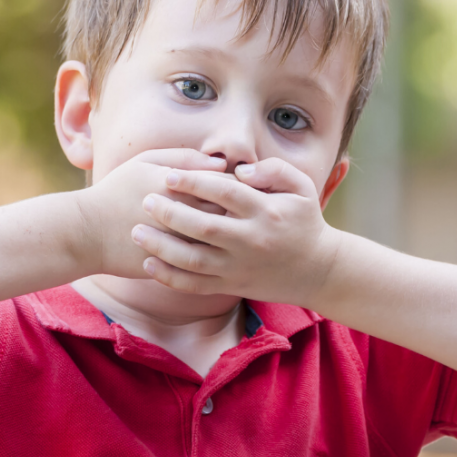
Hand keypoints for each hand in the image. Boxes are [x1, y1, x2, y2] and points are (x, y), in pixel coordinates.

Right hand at [75, 149, 227, 278]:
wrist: (86, 233)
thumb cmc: (116, 191)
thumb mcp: (145, 162)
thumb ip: (184, 158)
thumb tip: (221, 163)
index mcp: (179, 186)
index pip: (227, 184)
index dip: (237, 187)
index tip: (237, 190)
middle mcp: (182, 216)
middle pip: (229, 213)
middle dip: (238, 212)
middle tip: (240, 212)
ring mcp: (178, 244)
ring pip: (221, 241)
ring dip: (230, 236)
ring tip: (230, 232)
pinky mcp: (173, 267)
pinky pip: (205, 264)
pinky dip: (215, 257)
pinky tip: (216, 251)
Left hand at [130, 158, 339, 306]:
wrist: (319, 270)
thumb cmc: (305, 221)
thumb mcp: (301, 187)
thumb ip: (273, 169)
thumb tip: (239, 170)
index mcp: (266, 212)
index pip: (225, 193)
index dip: (195, 182)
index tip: (169, 175)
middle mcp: (251, 241)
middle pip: (203, 227)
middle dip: (170, 213)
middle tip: (146, 200)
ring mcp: (239, 267)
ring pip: (194, 260)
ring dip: (162, 247)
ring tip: (137, 231)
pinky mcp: (232, 286)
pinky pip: (196, 286)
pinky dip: (170, 278)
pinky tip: (148, 264)